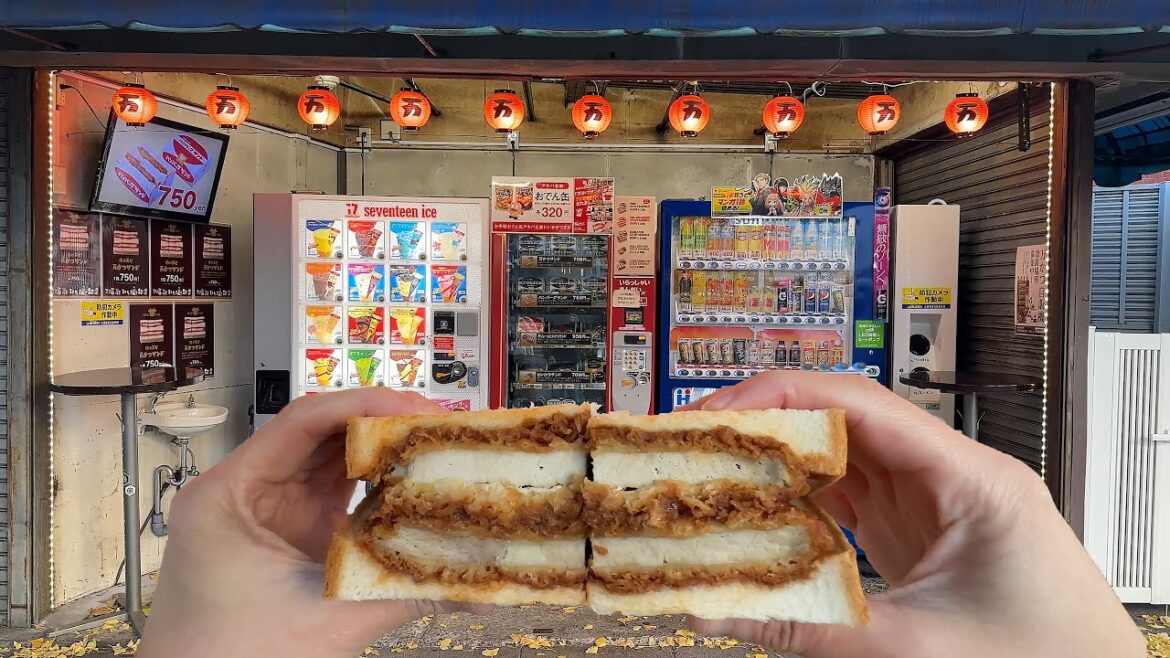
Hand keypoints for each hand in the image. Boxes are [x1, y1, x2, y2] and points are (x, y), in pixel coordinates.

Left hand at [139, 389, 486, 657]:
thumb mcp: (323, 624)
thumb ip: (402, 597)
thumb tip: (472, 579)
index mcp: (229, 493)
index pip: (303, 421)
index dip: (364, 406)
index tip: (416, 410)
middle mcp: (244, 489)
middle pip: (320, 432)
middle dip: (383, 424)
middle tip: (439, 426)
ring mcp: (266, 509)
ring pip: (330, 458)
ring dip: (381, 452)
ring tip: (433, 448)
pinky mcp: (287, 531)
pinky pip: (334, 491)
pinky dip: (374, 486)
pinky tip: (410, 485)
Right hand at [684, 372, 1142, 657]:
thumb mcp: (916, 649)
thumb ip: (809, 629)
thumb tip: (720, 609)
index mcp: (971, 479)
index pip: (862, 405)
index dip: (782, 398)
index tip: (720, 414)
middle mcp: (950, 477)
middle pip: (844, 423)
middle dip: (769, 426)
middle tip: (701, 441)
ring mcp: (933, 503)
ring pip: (841, 458)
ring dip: (780, 463)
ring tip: (717, 473)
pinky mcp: (918, 531)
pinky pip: (848, 498)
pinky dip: (800, 503)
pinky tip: (760, 513)